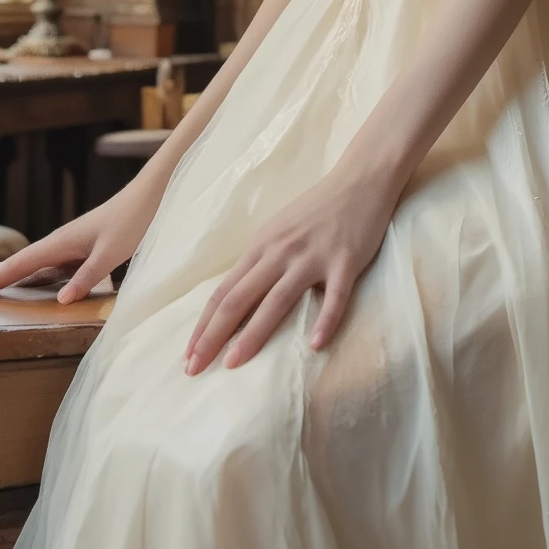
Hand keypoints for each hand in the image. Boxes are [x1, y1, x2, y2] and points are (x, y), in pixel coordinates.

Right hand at [0, 173, 163, 304]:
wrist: (152, 196)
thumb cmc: (133, 221)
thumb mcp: (111, 252)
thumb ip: (87, 276)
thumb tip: (60, 302)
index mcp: (60, 243)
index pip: (18, 265)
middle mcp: (59, 243)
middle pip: (14, 264)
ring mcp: (68, 246)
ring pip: (28, 265)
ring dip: (3, 275)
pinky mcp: (80, 250)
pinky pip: (46, 267)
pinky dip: (27, 275)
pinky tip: (25, 282)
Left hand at [183, 157, 397, 374]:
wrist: (359, 180)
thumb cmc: (317, 208)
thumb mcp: (279, 230)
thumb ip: (261, 262)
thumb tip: (237, 298)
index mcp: (262, 246)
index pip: (225, 291)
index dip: (205, 324)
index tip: (188, 354)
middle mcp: (280, 252)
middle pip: (240, 298)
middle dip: (214, 336)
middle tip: (194, 369)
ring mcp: (312, 257)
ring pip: (277, 300)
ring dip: (254, 334)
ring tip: (235, 364)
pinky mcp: (345, 261)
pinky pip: (335, 296)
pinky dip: (325, 321)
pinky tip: (317, 345)